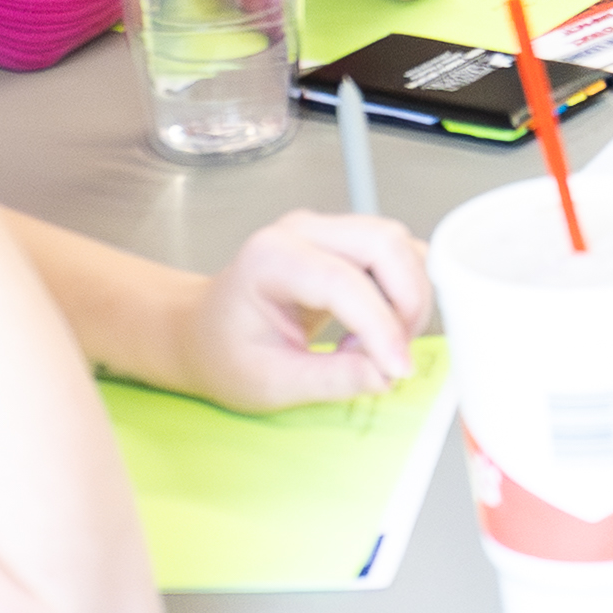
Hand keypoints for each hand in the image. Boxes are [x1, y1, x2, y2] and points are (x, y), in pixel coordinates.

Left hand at [163, 209, 437, 409]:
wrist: (204, 333)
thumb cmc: (224, 353)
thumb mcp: (270, 382)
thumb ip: (331, 379)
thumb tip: (386, 375)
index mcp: (270, 258)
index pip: (346, 283)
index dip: (382, 328)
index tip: (398, 370)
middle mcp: (302, 231)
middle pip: (385, 244)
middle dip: (406, 303)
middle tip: (392, 355)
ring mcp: (326, 230)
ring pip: (399, 246)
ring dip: (408, 298)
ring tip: (375, 344)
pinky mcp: (345, 242)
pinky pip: (396, 256)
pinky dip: (403, 292)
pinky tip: (375, 327)